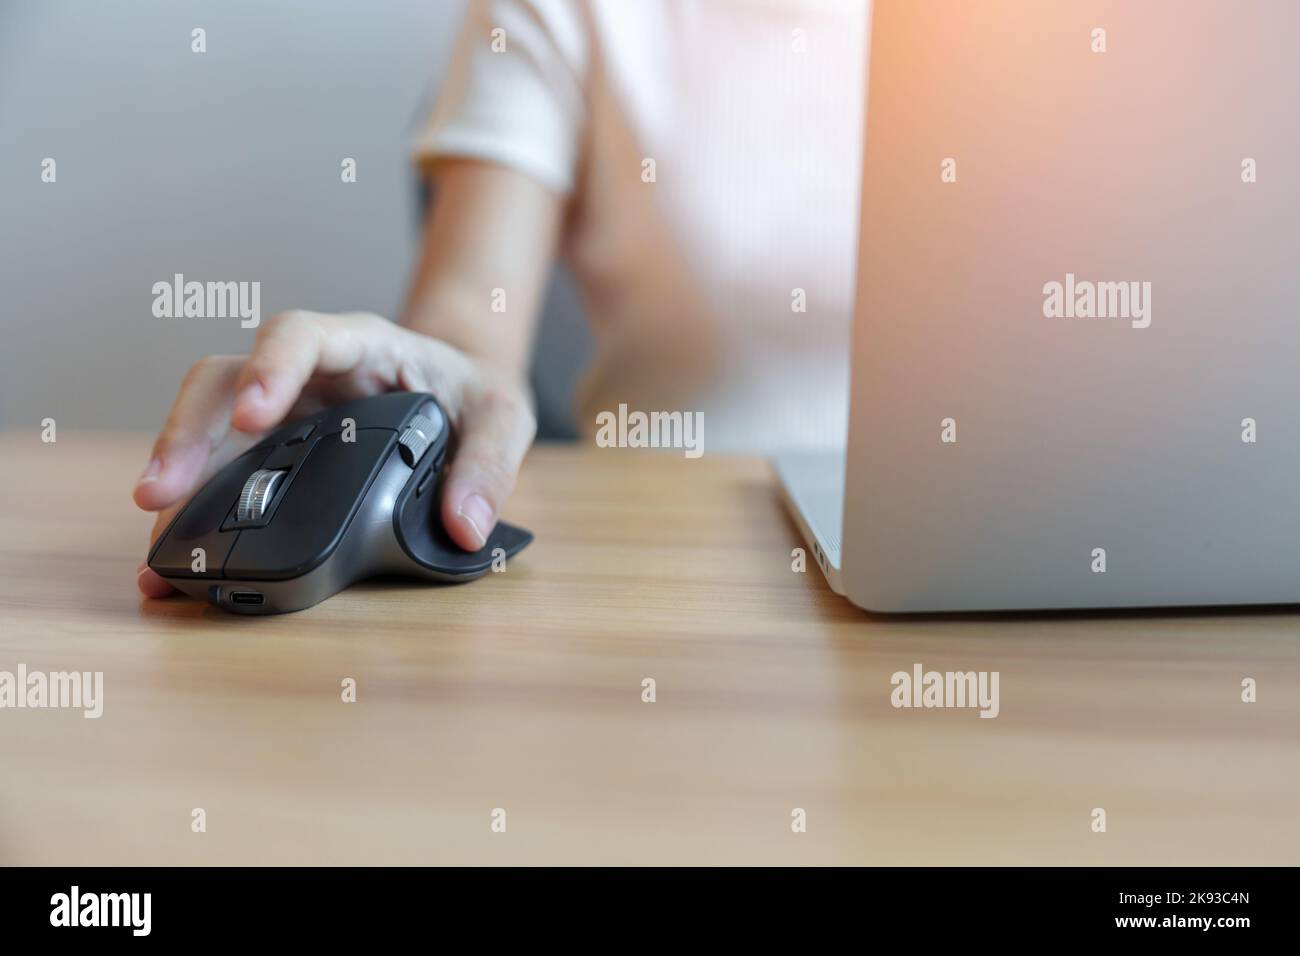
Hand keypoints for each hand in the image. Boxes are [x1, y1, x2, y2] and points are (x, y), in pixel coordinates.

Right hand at [133, 310, 535, 596]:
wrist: (460, 389)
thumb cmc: (473, 392)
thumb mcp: (503, 417)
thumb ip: (489, 465)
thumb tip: (464, 528)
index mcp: (361, 345)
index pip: (301, 335)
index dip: (271, 368)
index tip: (252, 415)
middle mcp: (307, 374)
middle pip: (225, 380)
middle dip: (189, 431)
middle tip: (163, 491)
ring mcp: (283, 411)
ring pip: (208, 427)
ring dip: (177, 478)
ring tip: (157, 545)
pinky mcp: (273, 449)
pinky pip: (221, 469)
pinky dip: (195, 510)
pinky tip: (174, 557)